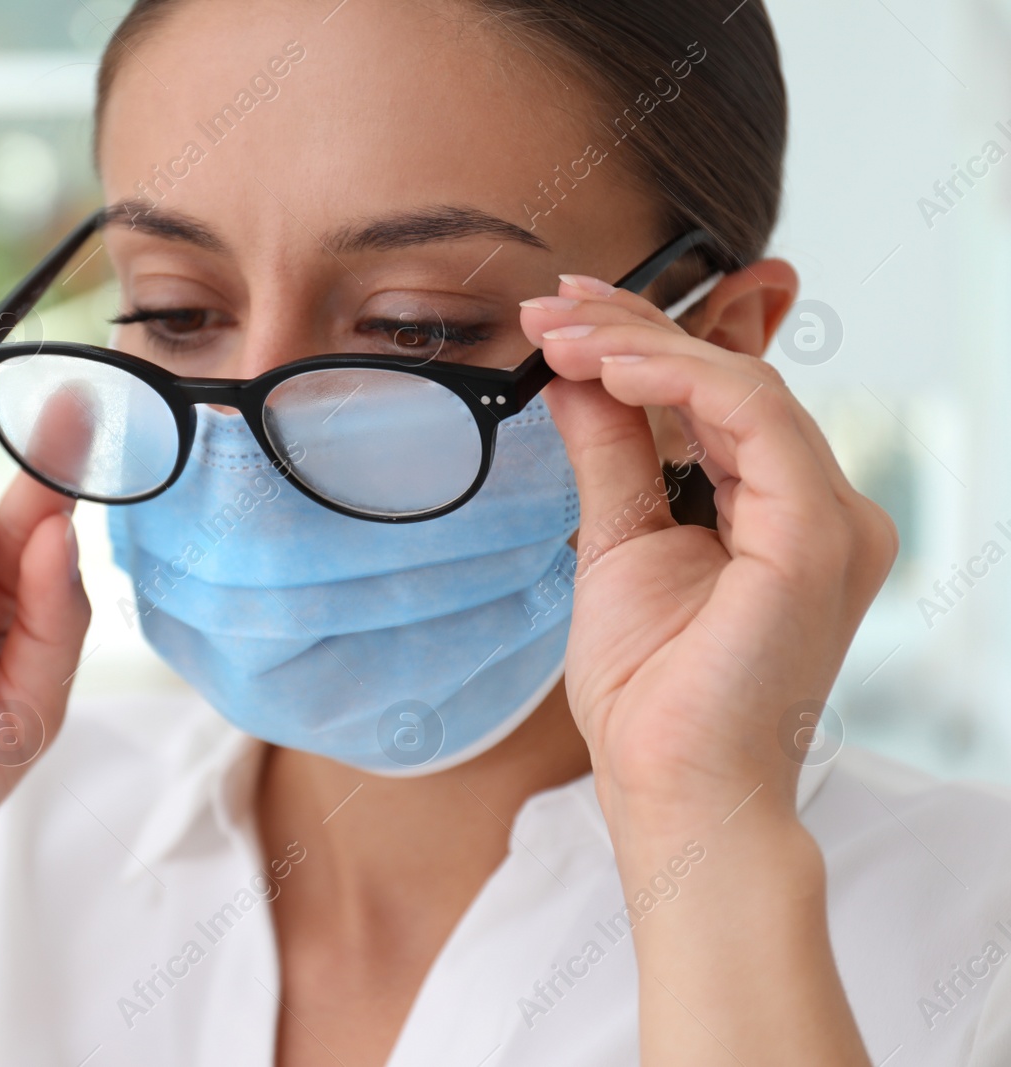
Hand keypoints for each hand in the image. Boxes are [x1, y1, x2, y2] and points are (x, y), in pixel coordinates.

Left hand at [519, 275, 896, 832]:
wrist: (672, 793)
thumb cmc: (652, 695)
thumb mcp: (617, 544)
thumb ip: (610, 456)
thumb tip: (574, 379)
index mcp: (779, 513)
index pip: (717, 398)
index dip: (643, 343)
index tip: (563, 315)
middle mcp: (819, 508)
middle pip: (730, 381)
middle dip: (632, 329)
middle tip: (549, 305)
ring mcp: (829, 519)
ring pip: (740, 385)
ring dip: (639, 346)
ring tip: (557, 333)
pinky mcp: (817, 534)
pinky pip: (751, 417)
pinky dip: (677, 379)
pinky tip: (605, 368)